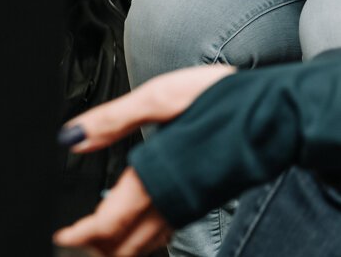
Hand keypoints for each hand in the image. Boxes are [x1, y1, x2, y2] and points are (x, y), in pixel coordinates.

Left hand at [53, 64, 234, 254]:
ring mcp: (189, 206)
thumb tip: (72, 137)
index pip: (106, 227)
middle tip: (75, 234)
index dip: (79, 235)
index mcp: (154, 179)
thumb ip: (115, 119)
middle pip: (123, 247)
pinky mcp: (203, 201)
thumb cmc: (226, 100)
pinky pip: (164, 235)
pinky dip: (142, 240)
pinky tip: (140, 224)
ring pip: (144, 246)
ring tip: (99, 234)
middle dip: (96, 246)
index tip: (62, 234)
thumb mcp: (163, 98)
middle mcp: (171, 202)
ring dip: (118, 246)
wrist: (277, 112)